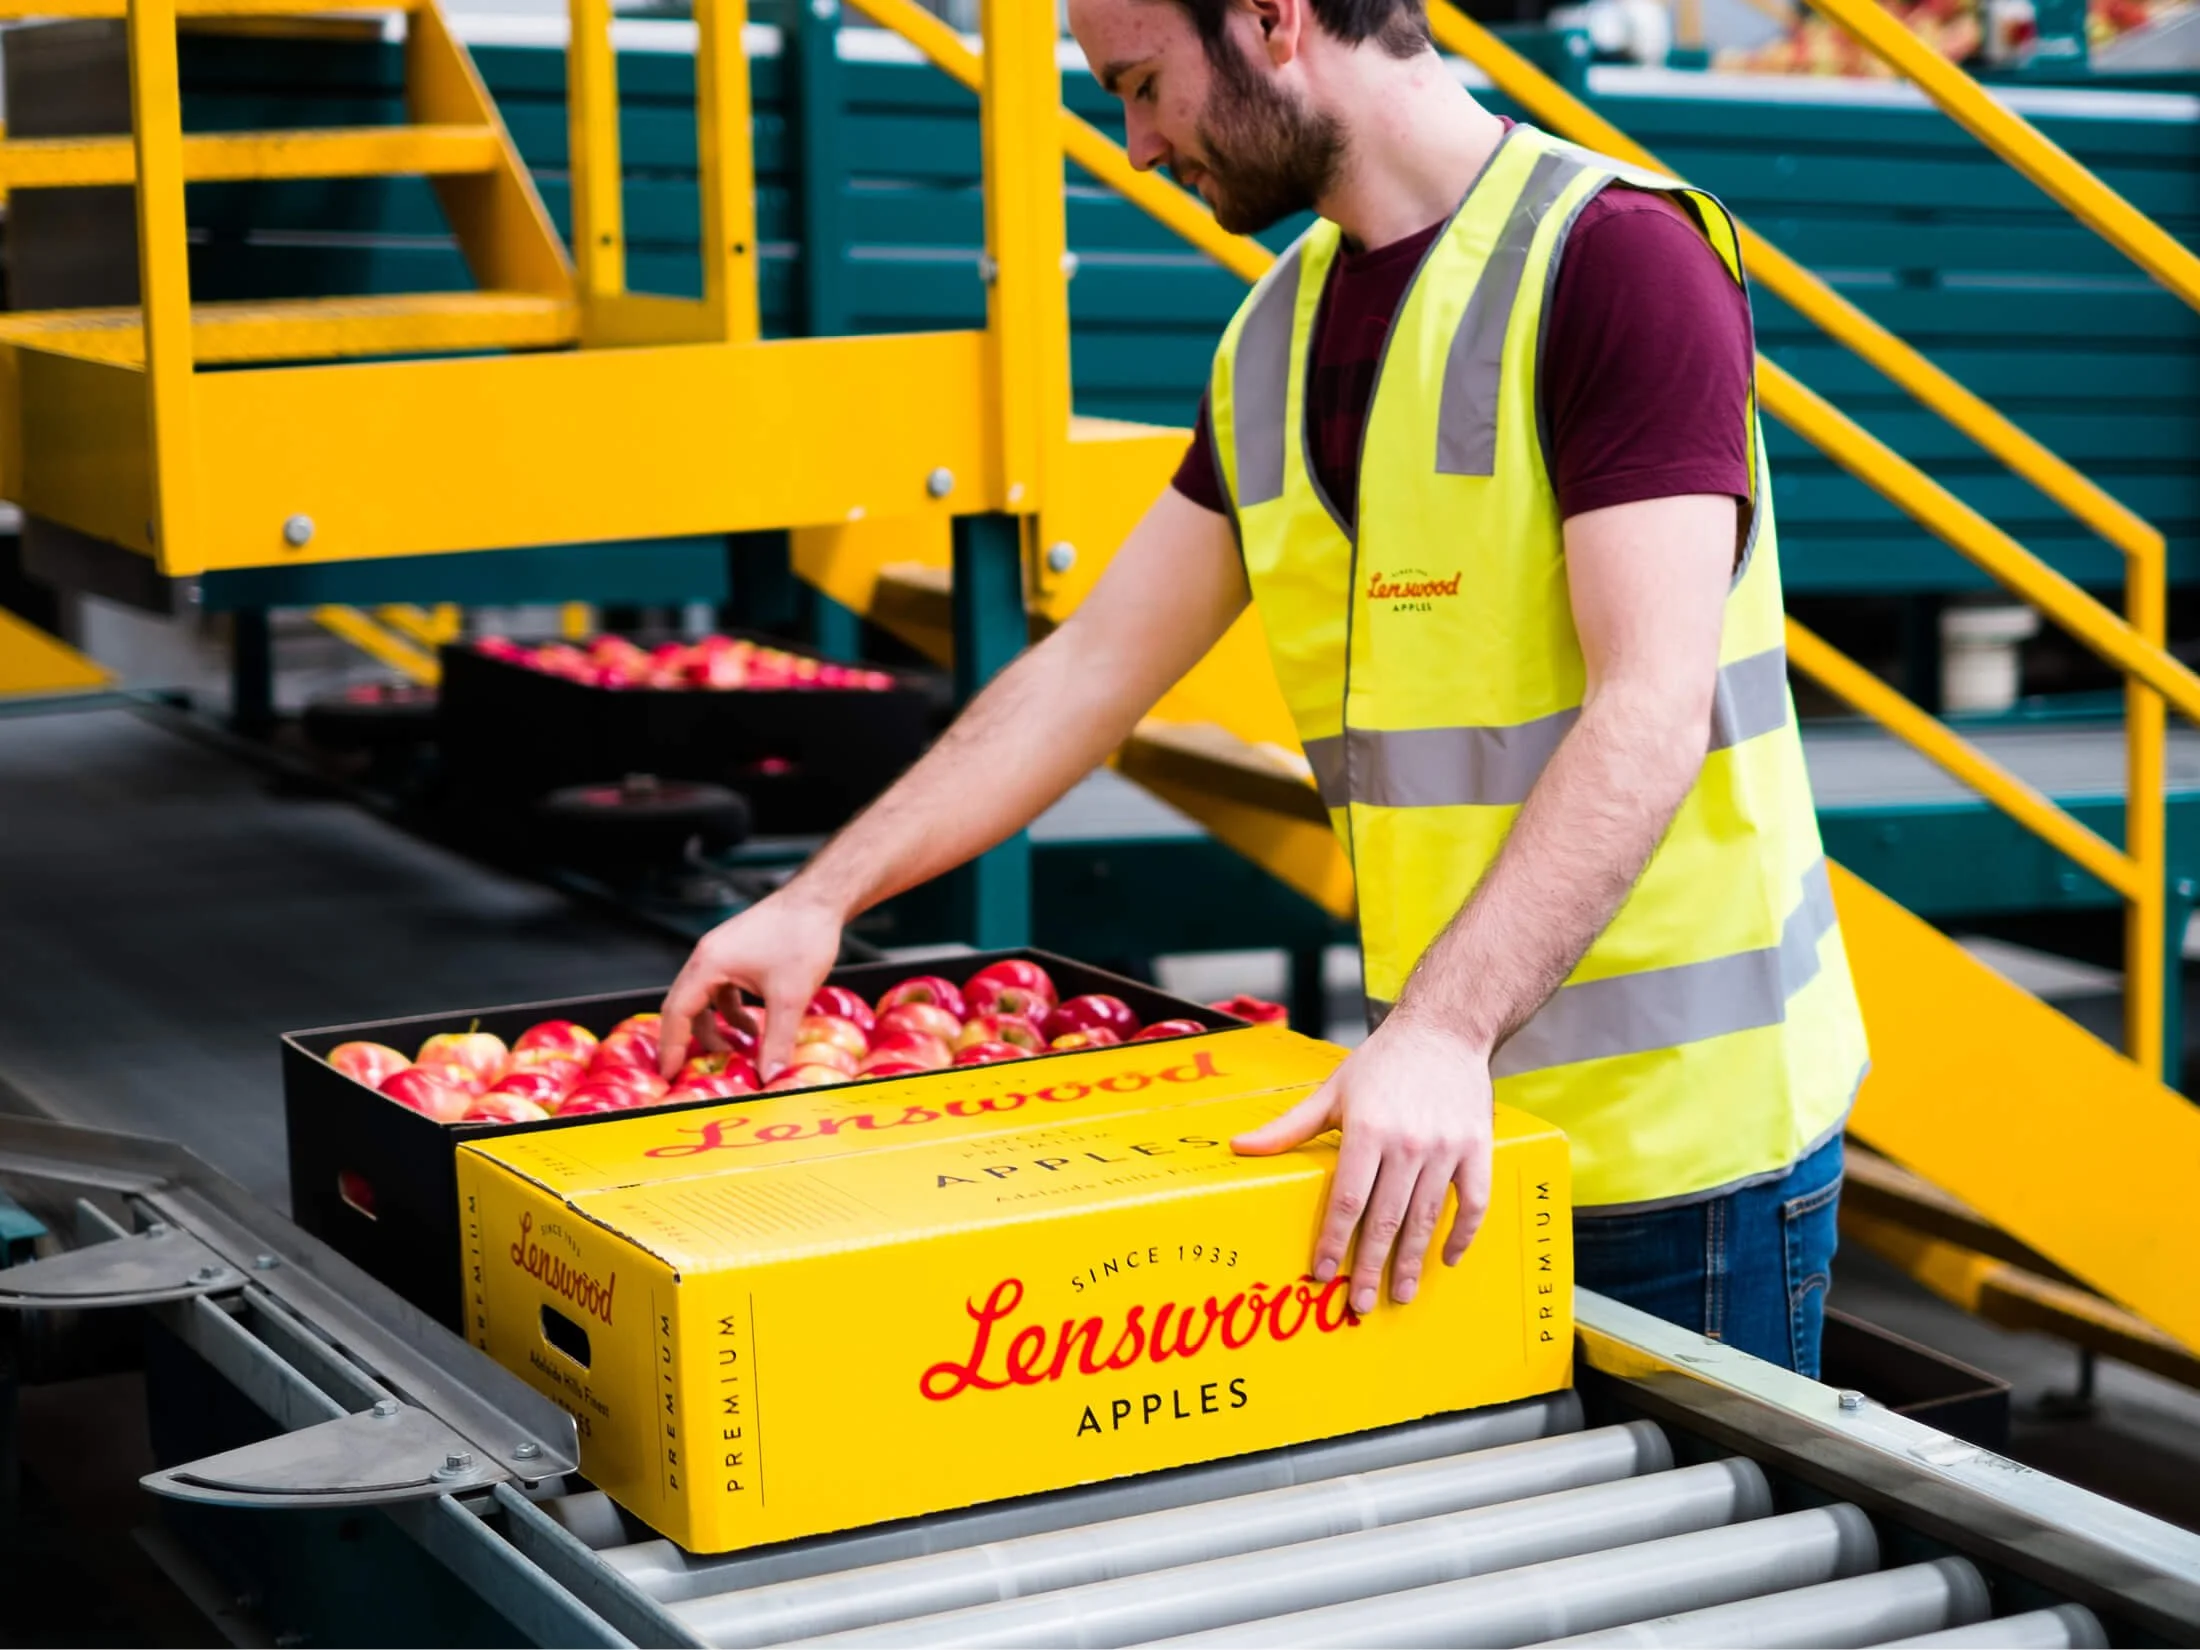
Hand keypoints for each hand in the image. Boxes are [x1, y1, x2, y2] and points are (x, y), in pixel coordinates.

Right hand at [658, 889, 843, 1079]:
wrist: (820, 900)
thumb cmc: (802, 936)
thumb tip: (770, 1077)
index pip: (677, 1012)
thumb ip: (777, 1040)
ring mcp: (722, 955)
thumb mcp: (790, 996)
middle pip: (685, 1007)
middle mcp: (708, 957)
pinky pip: (723, 991)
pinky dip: (732, 1013)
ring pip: (705, 1000)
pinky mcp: (738, 955)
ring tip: (735, 1053)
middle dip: (689, 1041)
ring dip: (716, 1028)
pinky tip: (756, 1029)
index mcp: (708, 963)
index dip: (670, 1046)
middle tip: (690, 1072)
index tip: (667, 1074)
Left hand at [1231, 1019, 1493, 1313]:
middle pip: (1385, 1218)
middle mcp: (1407, 1142)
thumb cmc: (1382, 1063)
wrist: (1443, 1030)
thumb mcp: (1331, 1091)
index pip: (1347, 1199)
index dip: (1333, 1240)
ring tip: (1400, 1294)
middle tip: (1361, 1306)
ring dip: (1412, 1261)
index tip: (1322, 1274)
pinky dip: (1462, 1234)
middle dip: (1371, 1266)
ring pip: (1426, 1217)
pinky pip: (1473, 1201)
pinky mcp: (1477, 1147)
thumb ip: (1288, 1127)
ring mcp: (1445, 1147)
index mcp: (1367, 1129)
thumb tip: (1239, 1146)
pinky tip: (1446, 1258)